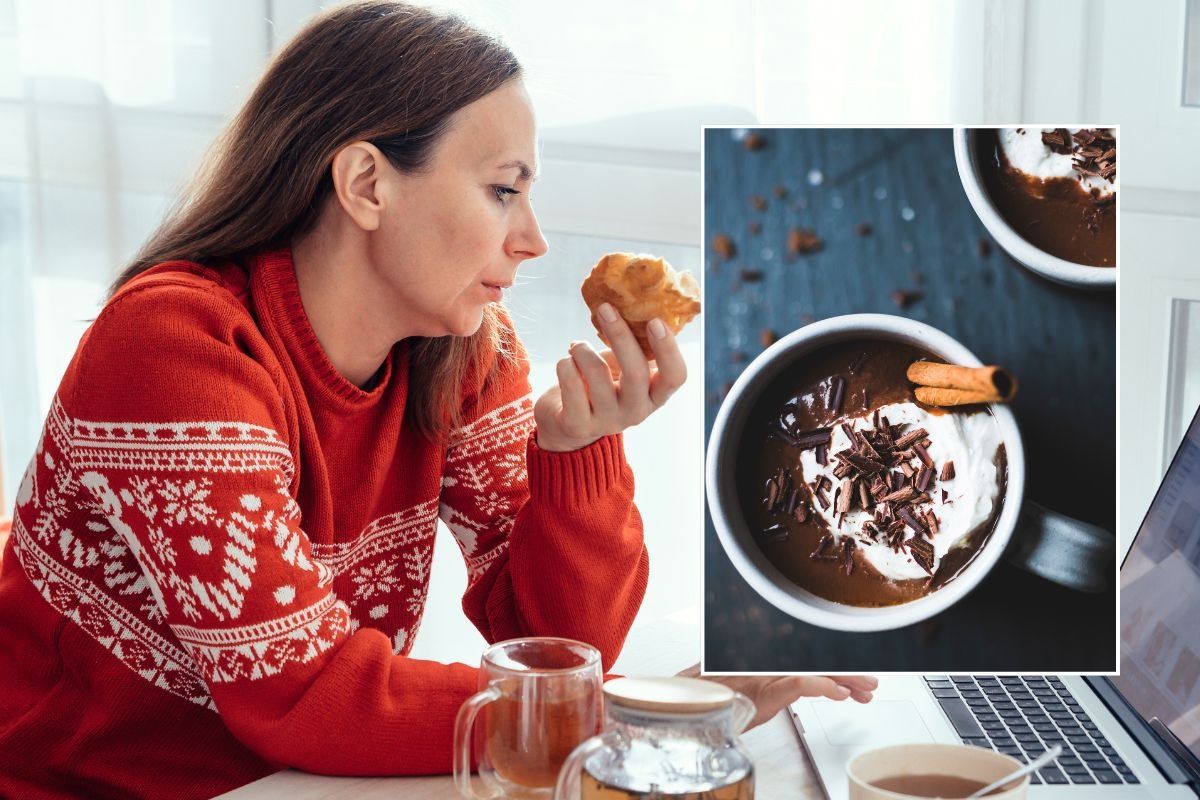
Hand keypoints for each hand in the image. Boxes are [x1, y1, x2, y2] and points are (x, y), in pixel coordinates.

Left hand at [535, 303, 686, 451]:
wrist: (568, 423)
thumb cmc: (602, 385)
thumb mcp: (623, 368)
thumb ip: (634, 346)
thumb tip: (634, 303)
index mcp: (654, 395)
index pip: (676, 376)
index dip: (668, 349)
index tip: (655, 321)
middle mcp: (636, 412)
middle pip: (636, 372)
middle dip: (620, 335)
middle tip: (605, 308)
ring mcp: (607, 421)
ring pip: (596, 373)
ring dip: (582, 349)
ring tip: (577, 347)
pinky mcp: (577, 425)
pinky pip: (570, 382)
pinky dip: (565, 364)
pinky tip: (566, 364)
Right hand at [676, 664, 876, 730]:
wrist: (688, 705)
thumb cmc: (711, 697)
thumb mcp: (748, 694)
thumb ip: (775, 687)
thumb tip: (810, 684)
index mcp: (770, 665)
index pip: (809, 663)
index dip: (836, 671)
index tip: (856, 684)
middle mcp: (772, 665)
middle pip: (817, 664)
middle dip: (848, 674)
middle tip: (871, 683)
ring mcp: (770, 675)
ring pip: (816, 672)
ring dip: (845, 680)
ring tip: (866, 688)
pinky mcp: (766, 687)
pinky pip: (800, 684)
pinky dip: (823, 688)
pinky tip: (840, 695)